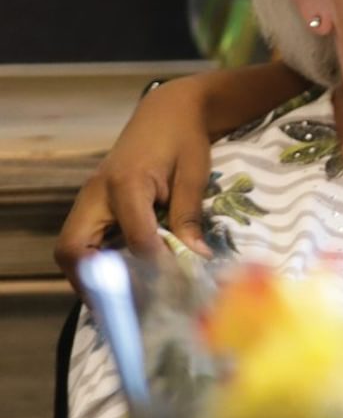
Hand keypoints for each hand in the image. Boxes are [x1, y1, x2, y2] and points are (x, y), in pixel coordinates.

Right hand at [55, 79, 216, 291]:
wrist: (168, 110)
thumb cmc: (184, 138)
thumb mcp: (193, 175)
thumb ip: (189, 216)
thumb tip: (196, 258)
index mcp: (125, 181)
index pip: (133, 235)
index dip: (152, 263)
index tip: (173, 284)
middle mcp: (97, 193)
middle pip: (73, 248)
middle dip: (94, 282)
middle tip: (123, 307)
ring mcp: (90, 199)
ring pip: (72, 248)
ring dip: (91, 277)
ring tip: (121, 302)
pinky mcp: (93, 205)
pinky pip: (84, 241)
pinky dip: (97, 264)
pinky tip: (122, 280)